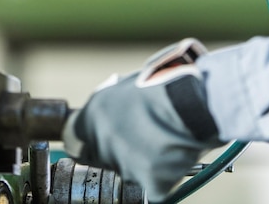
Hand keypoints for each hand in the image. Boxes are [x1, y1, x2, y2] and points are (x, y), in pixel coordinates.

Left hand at [62, 39, 224, 202]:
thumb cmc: (168, 83)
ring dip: (142, 161)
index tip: (94, 140)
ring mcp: (124, 165)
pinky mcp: (149, 183)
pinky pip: (153, 186)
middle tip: (141, 137)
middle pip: (100, 157)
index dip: (87, 139)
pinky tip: (175, 153)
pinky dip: (164, 176)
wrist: (195, 100)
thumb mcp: (127, 84)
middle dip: (117, 150)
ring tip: (165, 139)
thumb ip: (110, 103)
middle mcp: (103, 141)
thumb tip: (108, 110)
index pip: (73, 139)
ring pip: (127, 171)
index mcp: (94, 113)